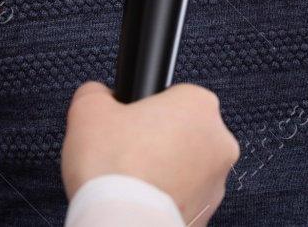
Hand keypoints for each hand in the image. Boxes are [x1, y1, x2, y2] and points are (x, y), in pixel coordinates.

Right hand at [61, 82, 239, 223]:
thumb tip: (99, 95)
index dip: (142, 110)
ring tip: (130, 180)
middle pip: (181, 131)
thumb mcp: (88, 110)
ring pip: (185, 167)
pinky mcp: (207, 214)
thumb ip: (97, 93)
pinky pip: (183, 197)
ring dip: (162, 171)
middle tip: (124, 153)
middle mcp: (219, 141)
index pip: (171, 96)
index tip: (125, 125)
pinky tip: (139, 199)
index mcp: (199, 104)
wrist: (123, 224)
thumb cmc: (113, 169)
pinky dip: (164, 198)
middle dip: (155, 141)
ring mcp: (216, 182)